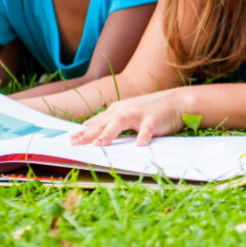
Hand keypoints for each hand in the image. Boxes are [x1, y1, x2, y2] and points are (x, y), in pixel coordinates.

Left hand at [72, 90, 186, 146]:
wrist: (176, 102)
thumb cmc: (150, 110)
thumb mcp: (126, 113)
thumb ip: (108, 120)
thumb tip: (87, 126)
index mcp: (116, 110)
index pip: (96, 122)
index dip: (82, 131)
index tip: (69, 140)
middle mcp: (124, 110)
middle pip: (103, 123)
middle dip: (87, 134)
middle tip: (74, 143)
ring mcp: (138, 114)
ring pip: (120, 123)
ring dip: (109, 133)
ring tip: (99, 143)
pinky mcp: (153, 119)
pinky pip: (147, 129)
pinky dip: (143, 136)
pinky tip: (139, 144)